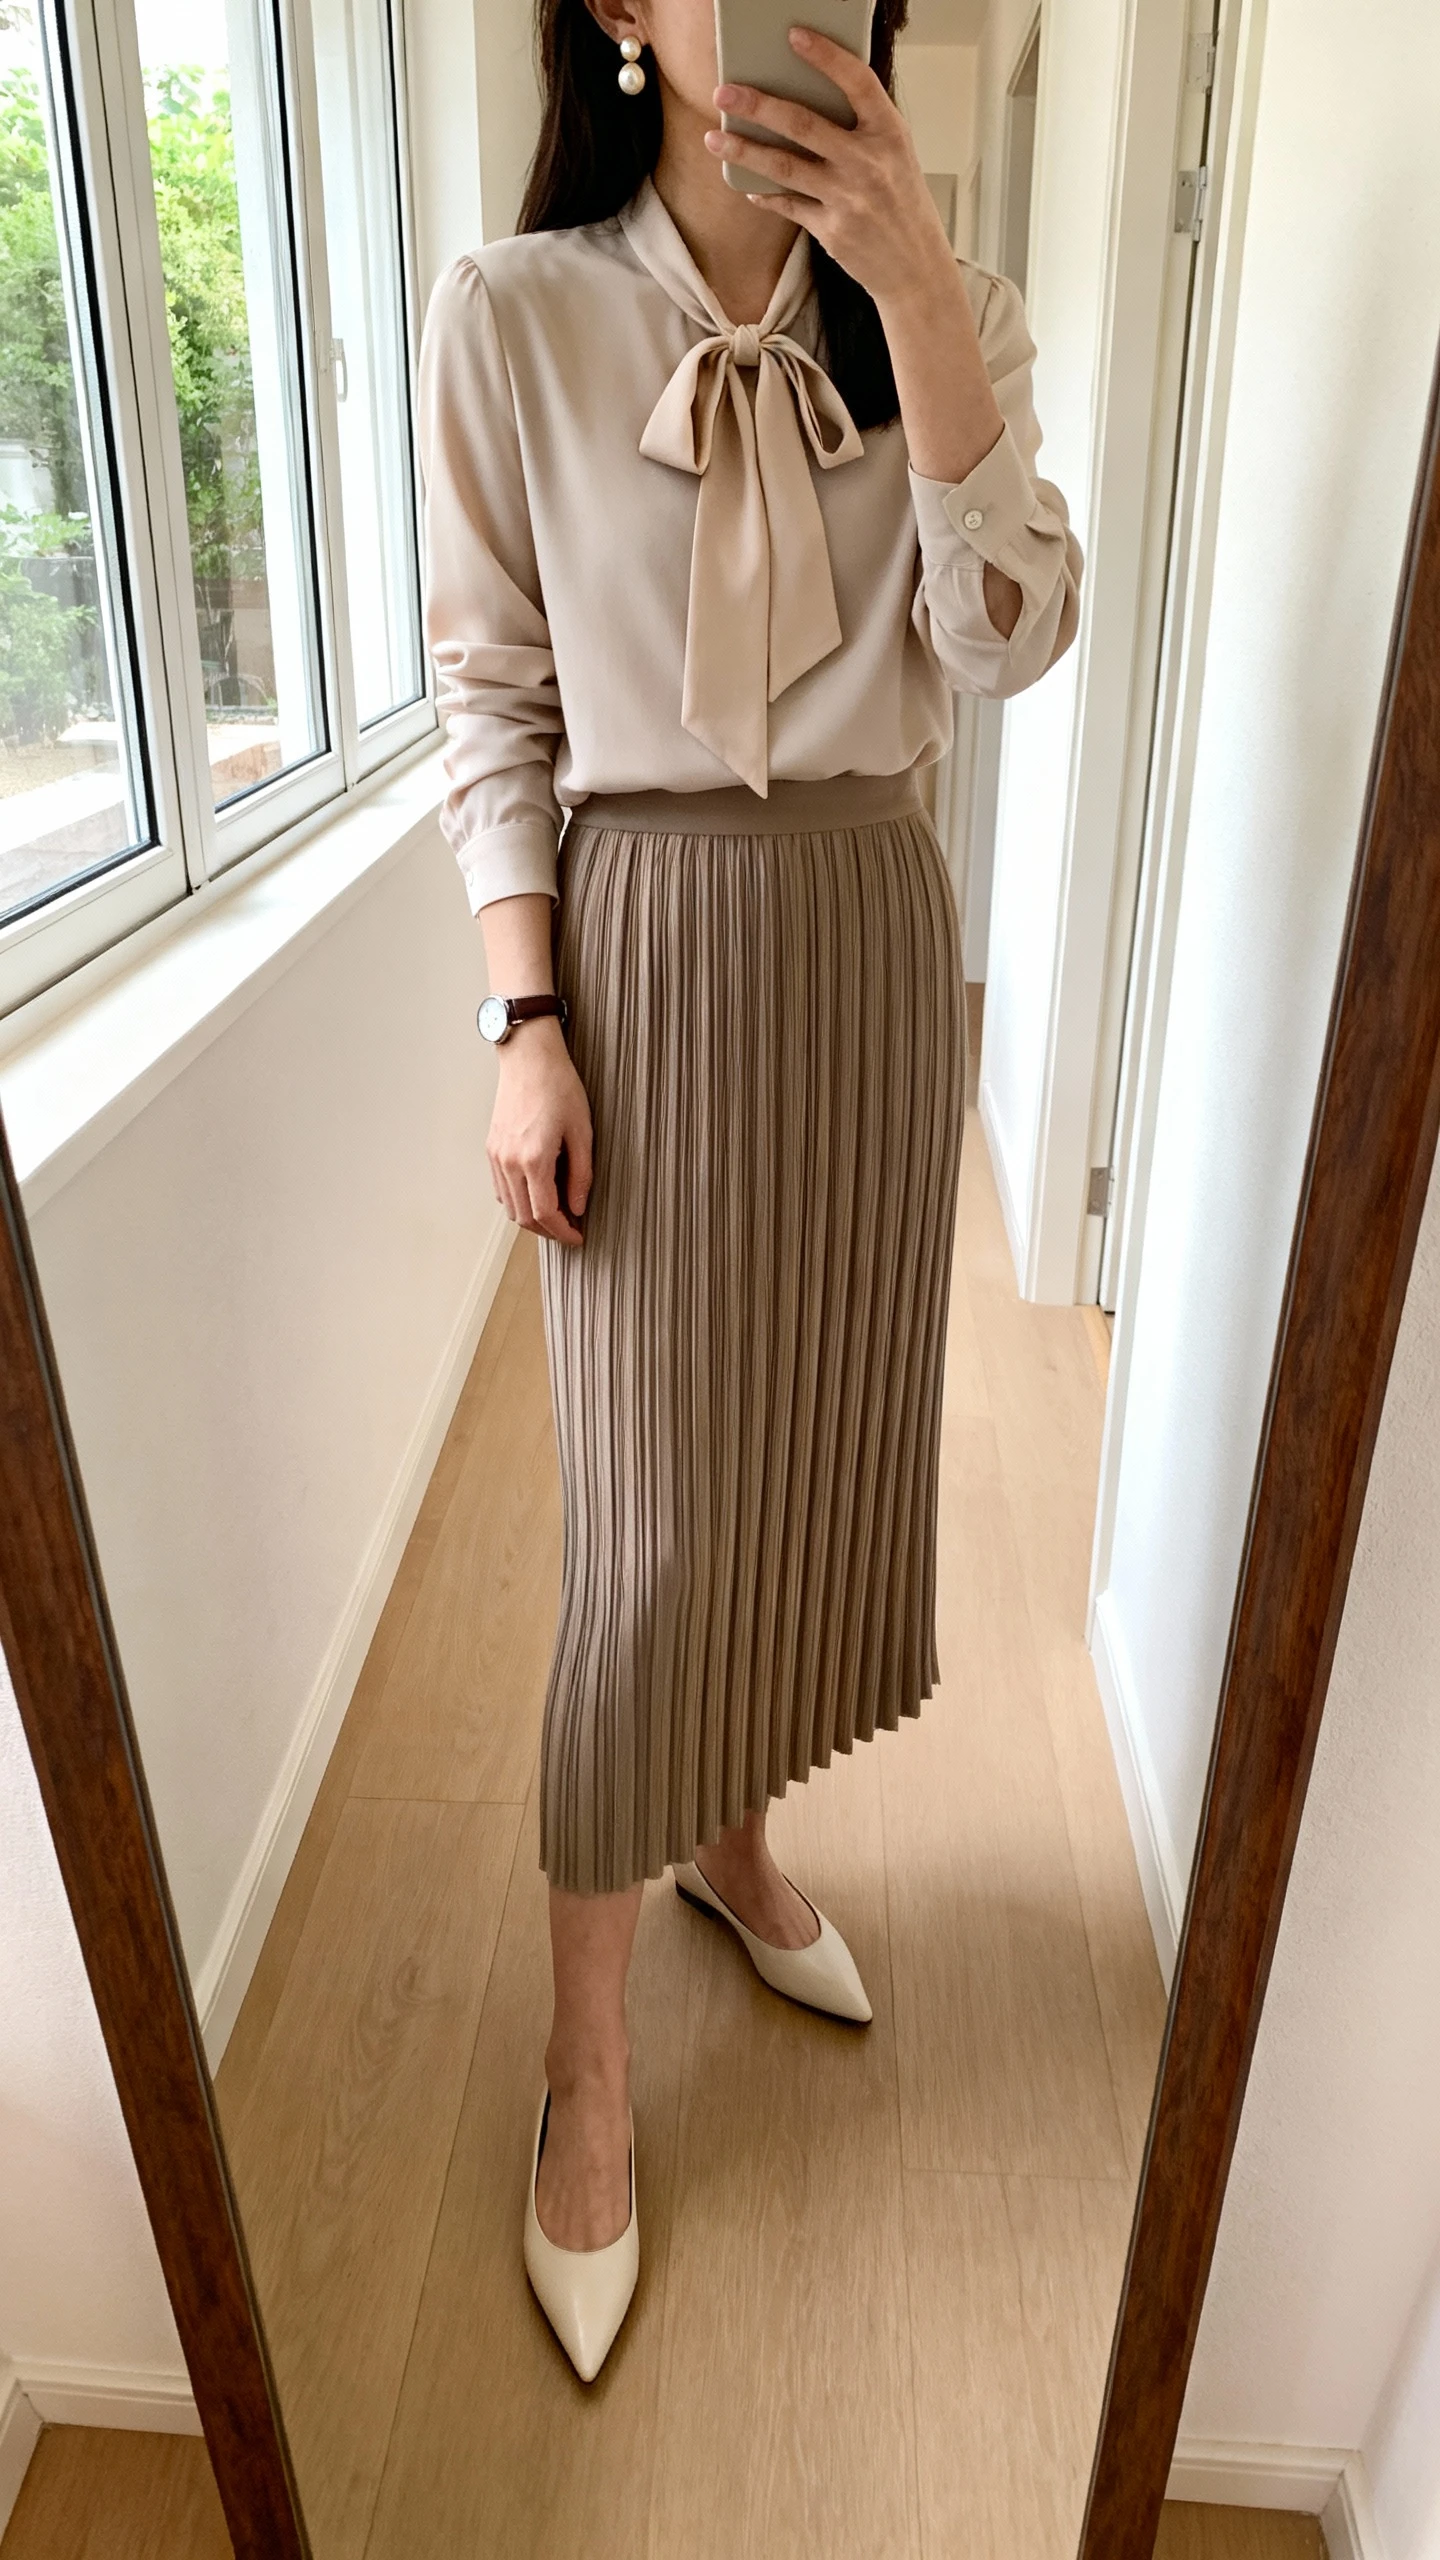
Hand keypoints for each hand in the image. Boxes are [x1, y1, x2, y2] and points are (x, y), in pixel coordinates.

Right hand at [487, 1019, 592, 1245]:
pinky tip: (536, 1195)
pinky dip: (517, 1201)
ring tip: (556, 1214)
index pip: (545, 1213)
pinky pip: (501, 1189)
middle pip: (524, 1217)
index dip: (563, 1231)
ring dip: (532, 1218)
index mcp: (534, 1159)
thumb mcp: (582, 1131)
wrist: (529, 1057)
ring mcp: (496, 1156)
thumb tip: (578, 1207)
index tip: (578, 1236)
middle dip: (548, 1230)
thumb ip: (581, 1175)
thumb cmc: (559, 1087)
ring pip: (510, 1207)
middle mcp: (509, 1162)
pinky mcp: (491, 1148)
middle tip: (570, 1229)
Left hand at [707, 29, 954, 309]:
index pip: (857, 82)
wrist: (916, 267)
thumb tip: (809, 98)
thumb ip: (862, 127)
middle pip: (803, 124)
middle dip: (758, 105)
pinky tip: (748, 187)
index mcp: (889, 134)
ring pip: (785, 166)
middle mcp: (868, 163)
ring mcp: (848, 198)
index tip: (794, 36)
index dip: (825, 56)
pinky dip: (766, 195)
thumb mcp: (896, 155)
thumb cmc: (903, 205)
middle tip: (724, 92)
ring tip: (714, 138)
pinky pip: (788, 205)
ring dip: (744, 150)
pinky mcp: (831, 231)